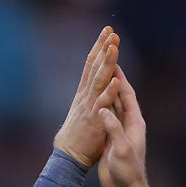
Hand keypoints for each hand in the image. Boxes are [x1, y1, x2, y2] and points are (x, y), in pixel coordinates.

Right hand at [51, 27, 122, 168]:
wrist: (69, 155)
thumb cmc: (78, 134)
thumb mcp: (82, 108)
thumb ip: (89, 94)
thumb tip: (94, 80)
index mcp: (84, 92)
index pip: (92, 65)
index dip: (99, 48)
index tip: (106, 31)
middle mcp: (86, 95)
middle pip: (96, 68)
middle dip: (103, 49)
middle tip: (111, 32)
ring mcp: (90, 106)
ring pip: (100, 81)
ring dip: (107, 63)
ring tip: (114, 47)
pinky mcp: (95, 120)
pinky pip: (104, 103)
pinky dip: (110, 91)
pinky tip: (116, 79)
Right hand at [96, 66, 150, 186]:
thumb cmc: (126, 172)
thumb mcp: (120, 150)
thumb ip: (113, 129)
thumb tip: (104, 110)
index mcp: (134, 123)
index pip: (128, 95)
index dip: (121, 79)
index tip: (114, 63)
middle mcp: (129, 123)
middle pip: (121, 96)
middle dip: (114, 79)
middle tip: (107, 62)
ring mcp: (120, 129)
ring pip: (113, 104)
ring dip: (107, 89)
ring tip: (98, 75)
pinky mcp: (112, 137)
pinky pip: (106, 115)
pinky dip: (101, 103)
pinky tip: (92, 97)